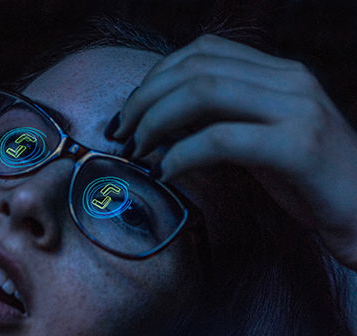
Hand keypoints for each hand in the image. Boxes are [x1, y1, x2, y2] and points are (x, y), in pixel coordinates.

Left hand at [113, 34, 356, 270]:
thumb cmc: (310, 185)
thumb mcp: (264, 144)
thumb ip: (225, 124)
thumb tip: (165, 127)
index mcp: (280, 73)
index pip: (204, 51)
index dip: (156, 77)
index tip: (131, 112)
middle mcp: (289, 80)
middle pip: (196, 68)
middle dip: (146, 100)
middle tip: (123, 135)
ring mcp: (296, 109)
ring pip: (204, 92)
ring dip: (157, 122)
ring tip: (138, 153)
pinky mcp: (296, 146)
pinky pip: (222, 139)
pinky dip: (183, 154)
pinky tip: (168, 173)